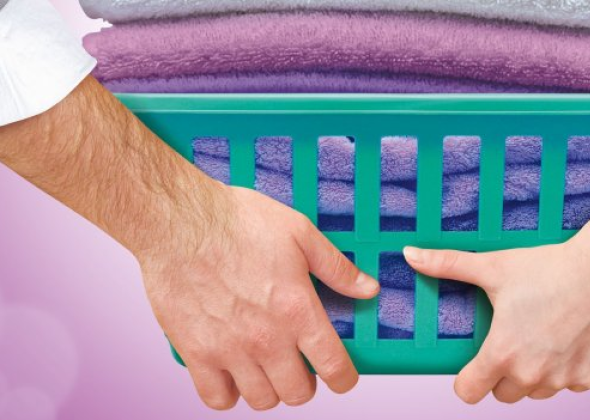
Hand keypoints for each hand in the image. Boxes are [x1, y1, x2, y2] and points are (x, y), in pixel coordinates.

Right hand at [137, 186, 378, 409]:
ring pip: (261, 400)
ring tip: (267, 368)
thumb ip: (337, 268)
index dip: (345, 379)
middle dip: (306, 384)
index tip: (342, 377)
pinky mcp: (195, 353)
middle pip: (298, 394)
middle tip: (300, 365)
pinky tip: (233, 373)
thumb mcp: (300, 233)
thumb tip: (368, 289)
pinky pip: (217, 399)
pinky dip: (228, 394)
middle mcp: (266, 338)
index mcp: (297, 310)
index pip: (334, 367)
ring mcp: (229, 350)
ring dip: (270, 389)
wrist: (180, 222)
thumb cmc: (238, 221)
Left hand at [404, 242, 589, 402]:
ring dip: (535, 374)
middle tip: (512, 339)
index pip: (468, 393)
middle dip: (502, 374)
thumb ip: (448, 265)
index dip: (467, 380)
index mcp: (501, 354)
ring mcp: (563, 380)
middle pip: (503, 394)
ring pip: (536, 391)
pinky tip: (570, 338)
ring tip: (541, 336)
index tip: (473, 365)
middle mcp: (530, 375)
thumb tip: (409, 254)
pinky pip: (570, 384)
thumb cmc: (548, 267)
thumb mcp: (493, 266)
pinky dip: (568, 368)